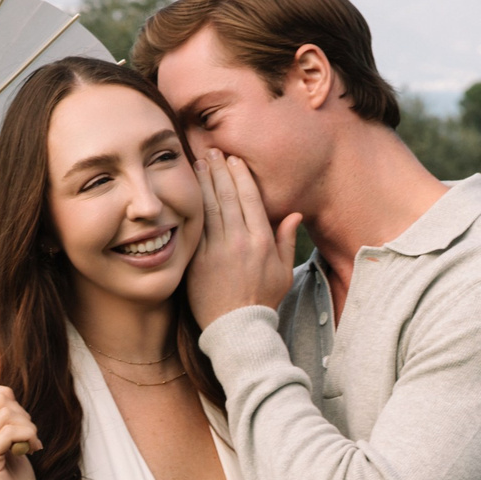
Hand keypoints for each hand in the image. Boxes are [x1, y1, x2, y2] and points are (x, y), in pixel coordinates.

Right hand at [0, 382, 37, 479]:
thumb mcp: (11, 447)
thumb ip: (7, 424)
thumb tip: (9, 396)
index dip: (7, 397)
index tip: (21, 420)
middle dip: (23, 414)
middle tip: (30, 436)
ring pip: (5, 414)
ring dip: (28, 427)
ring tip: (32, 445)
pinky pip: (9, 432)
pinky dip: (27, 437)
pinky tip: (32, 450)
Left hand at [189, 150, 300, 327]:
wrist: (237, 328)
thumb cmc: (262, 301)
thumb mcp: (283, 273)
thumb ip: (286, 242)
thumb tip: (294, 215)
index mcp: (262, 241)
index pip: (250, 199)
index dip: (241, 176)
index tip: (233, 160)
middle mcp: (240, 241)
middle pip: (228, 197)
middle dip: (219, 170)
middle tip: (212, 151)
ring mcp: (217, 250)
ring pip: (210, 207)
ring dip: (203, 182)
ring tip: (198, 162)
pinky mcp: (198, 260)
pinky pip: (195, 228)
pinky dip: (191, 206)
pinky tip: (187, 192)